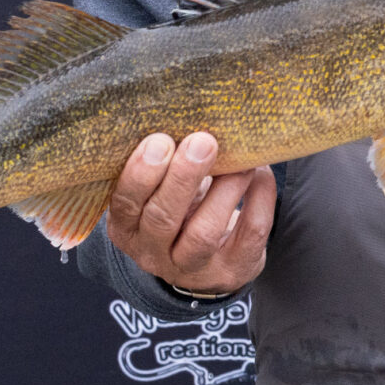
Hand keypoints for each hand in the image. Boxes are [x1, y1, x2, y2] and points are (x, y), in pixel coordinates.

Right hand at [106, 132, 274, 297]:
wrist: (209, 265)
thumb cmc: (179, 212)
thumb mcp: (158, 194)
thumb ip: (162, 165)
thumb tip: (186, 115)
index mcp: (127, 228)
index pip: (125, 204)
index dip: (140, 174)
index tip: (159, 140)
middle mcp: (153, 253)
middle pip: (162, 219)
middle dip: (182, 178)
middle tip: (202, 141)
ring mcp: (193, 266)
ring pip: (204, 233)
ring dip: (225, 190)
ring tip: (241, 160)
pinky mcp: (233, 269)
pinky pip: (249, 234)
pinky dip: (259, 199)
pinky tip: (260, 173)